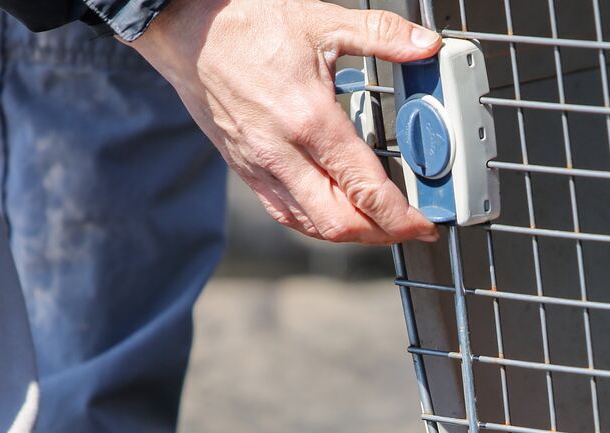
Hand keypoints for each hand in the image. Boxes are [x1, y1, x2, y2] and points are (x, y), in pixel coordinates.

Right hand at [131, 0, 440, 244]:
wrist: (185, 30)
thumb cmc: (246, 24)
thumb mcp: (321, 21)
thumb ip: (381, 34)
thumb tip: (424, 44)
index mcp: (309, 119)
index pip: (365, 188)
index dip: (400, 217)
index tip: (423, 225)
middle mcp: (283, 152)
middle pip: (339, 223)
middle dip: (381, 234)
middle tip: (408, 229)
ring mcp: (260, 166)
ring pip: (312, 225)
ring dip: (350, 233)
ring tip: (378, 224)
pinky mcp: (245, 169)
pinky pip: (285, 213)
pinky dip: (316, 223)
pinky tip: (334, 212)